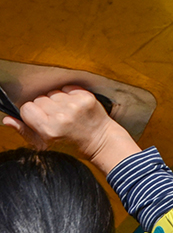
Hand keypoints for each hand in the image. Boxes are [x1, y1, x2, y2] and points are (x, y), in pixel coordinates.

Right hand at [2, 86, 139, 173]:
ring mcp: (75, 106)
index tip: (43, 121)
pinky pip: (66, 88)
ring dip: (57, 101)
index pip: (26, 108)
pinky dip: (69, 95)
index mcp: (49, 129)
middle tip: (59, 120)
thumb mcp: (45, 144)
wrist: (102, 142)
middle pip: (39, 99)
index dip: (32, 114)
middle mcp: (62, 117)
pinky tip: (76, 108)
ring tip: (68, 114)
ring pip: (52, 93)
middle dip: (45, 108)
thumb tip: (7, 120)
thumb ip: (24, 131)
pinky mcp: (86, 97)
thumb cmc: (71, 144)